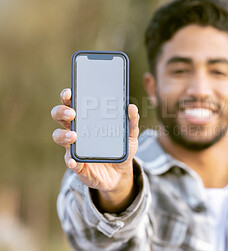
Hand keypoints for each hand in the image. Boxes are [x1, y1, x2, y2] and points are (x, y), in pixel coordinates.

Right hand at [51, 88, 139, 211]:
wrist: (120, 174)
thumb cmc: (120, 149)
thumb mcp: (130, 135)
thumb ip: (132, 122)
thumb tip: (131, 107)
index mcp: (87, 119)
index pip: (73, 103)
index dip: (68, 96)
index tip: (70, 92)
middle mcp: (77, 130)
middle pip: (60, 116)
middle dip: (62, 112)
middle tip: (72, 113)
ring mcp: (74, 147)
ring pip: (59, 136)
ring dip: (63, 135)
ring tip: (74, 136)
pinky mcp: (77, 164)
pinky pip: (69, 161)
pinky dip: (70, 160)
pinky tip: (73, 161)